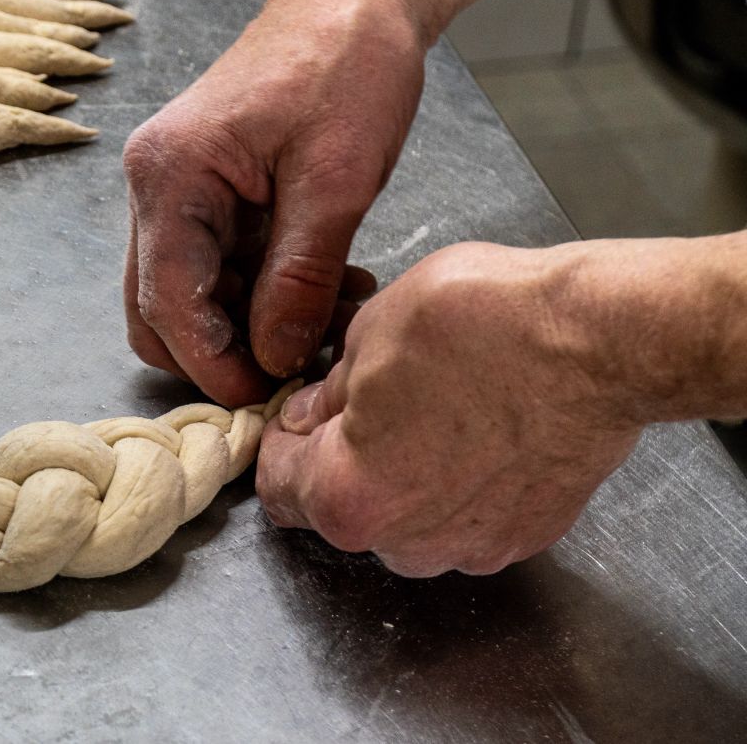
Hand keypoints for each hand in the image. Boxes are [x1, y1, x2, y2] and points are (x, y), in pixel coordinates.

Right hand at [123, 0, 425, 406]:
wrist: (356, 0)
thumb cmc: (345, 65)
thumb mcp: (334, 181)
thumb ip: (298, 278)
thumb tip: (273, 358)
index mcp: (170, 177)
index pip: (167, 303)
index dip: (214, 363)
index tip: (266, 397)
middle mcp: (159, 189)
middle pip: (161, 310)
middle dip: (224, 351)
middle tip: (297, 366)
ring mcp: (183, 194)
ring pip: (195, 298)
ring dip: (255, 325)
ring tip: (333, 319)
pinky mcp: (214, 198)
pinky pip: (225, 272)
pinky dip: (269, 295)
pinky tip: (328, 290)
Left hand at [256, 241, 645, 575]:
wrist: (599, 341)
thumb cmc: (485, 327)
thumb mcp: (368, 334)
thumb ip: (327, 392)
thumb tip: (313, 413)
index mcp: (347, 497)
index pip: (276, 484)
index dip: (279, 438)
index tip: (296, 413)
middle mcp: (404, 543)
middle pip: (341, 505)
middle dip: (342, 456)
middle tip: (369, 399)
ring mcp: (469, 548)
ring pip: (404, 517)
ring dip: (403, 474)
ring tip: (434, 408)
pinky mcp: (522, 539)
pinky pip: (463, 517)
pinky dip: (460, 483)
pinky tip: (479, 428)